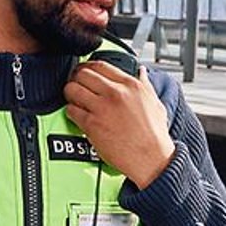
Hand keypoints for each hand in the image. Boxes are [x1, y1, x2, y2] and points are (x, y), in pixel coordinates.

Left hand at [64, 61, 174, 188]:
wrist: (152, 159)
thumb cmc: (154, 135)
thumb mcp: (155, 103)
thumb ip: (146, 85)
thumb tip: (142, 72)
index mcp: (131, 85)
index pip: (100, 65)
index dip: (88, 67)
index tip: (84, 72)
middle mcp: (116, 93)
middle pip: (83, 73)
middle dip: (76, 78)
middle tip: (75, 85)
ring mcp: (103, 108)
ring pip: (72, 89)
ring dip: (70, 93)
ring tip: (74, 100)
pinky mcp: (92, 124)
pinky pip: (71, 110)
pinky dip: (71, 111)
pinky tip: (77, 115)